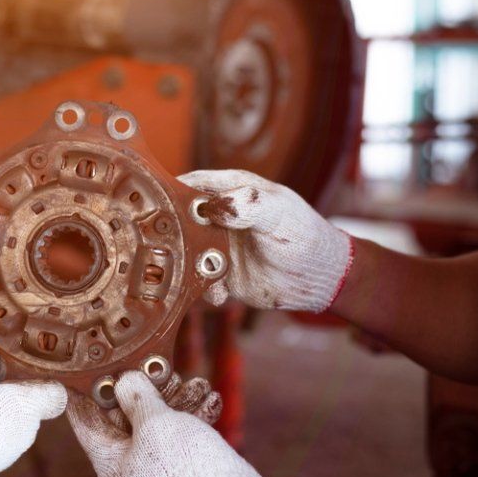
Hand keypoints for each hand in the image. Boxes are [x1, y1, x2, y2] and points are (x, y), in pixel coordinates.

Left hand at [68, 371, 270, 476]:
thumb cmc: (185, 469)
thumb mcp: (154, 422)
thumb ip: (135, 396)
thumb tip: (124, 380)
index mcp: (109, 461)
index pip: (85, 419)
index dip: (86, 389)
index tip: (92, 364)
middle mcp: (130, 466)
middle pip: (127, 416)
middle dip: (147, 389)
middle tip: (161, 369)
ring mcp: (157, 468)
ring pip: (158, 422)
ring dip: (178, 398)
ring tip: (197, 383)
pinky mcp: (183, 467)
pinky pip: (181, 435)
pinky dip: (193, 414)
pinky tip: (209, 398)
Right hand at [178, 169, 352, 312]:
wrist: (319, 278)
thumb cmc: (304, 235)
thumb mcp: (278, 212)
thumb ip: (247, 204)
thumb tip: (211, 208)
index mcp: (231, 190)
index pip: (192, 183)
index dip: (173, 192)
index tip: (158, 205)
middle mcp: (220, 216)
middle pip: (180, 218)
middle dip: (171, 232)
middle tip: (168, 244)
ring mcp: (218, 245)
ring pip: (185, 250)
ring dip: (185, 263)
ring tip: (201, 271)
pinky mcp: (221, 272)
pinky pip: (200, 279)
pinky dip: (204, 287)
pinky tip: (221, 292)